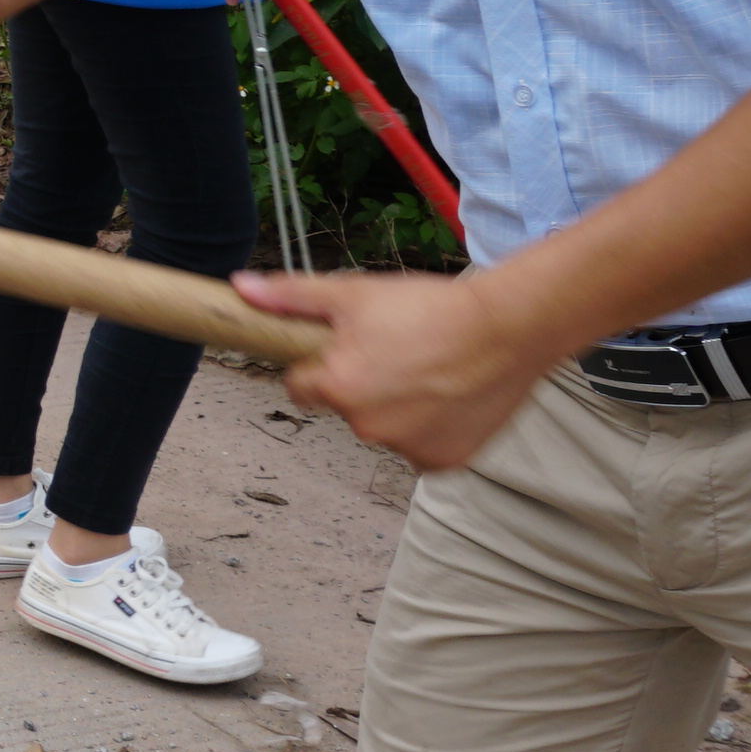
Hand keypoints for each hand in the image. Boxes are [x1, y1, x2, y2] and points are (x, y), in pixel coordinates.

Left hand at [238, 266, 559, 471]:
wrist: (509, 328)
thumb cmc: (431, 307)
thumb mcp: (354, 294)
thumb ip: (292, 297)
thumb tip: (241, 289)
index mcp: (337, 387)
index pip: (302, 385)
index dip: (321, 363)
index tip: (351, 347)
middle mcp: (366, 427)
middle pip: (344, 407)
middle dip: (361, 383)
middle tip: (399, 351)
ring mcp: (407, 449)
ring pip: (383, 427)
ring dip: (397, 406)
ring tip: (430, 369)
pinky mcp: (443, 462)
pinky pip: (421, 446)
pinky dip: (431, 427)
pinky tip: (449, 394)